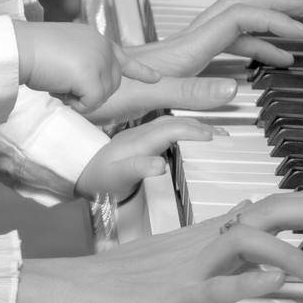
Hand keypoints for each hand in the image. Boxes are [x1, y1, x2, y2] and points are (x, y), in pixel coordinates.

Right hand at [12, 20, 159, 115]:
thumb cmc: (32, 50)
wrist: (20, 47)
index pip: (124, 59)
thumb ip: (83, 61)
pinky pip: (91, 104)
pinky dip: (74, 104)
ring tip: (58, 80)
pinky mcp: (94, 76)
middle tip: (62, 82)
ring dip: (78, 98)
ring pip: (102, 97)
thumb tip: (86, 81)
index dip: (141, 72)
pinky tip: (59, 88)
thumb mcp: (66, 51)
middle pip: (111, 87)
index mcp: (97, 40)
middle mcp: (104, 48)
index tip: (156, 78)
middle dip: (89, 93)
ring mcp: (101, 61)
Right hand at [14, 190, 302, 302]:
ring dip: (291, 253)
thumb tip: (249, 234)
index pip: (263, 210)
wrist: (60, 296)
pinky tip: (278, 285)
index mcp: (200, 238)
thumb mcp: (168, 268)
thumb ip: (209, 254)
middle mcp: (199, 244)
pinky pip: (218, 286)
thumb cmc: (108, 288)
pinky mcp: (173, 298)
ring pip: (247, 241)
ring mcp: (187, 268)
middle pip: (268, 212)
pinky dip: (251, 283)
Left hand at [75, 116, 212, 199]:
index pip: (169, 129)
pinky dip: (182, 129)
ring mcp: (139, 134)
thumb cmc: (99, 179)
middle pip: (173, 123)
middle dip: (199, 126)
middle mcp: (139, 133)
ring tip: (213, 133)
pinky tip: (189, 135)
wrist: (80, 172)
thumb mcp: (116, 177)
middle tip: (223, 135)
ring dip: (192, 126)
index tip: (212, 136)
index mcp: (137, 141)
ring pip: (169, 124)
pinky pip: (165, 129)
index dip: (192, 131)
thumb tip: (160, 165)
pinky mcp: (139, 139)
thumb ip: (137, 169)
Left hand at [87, 0, 302, 124]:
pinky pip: (219, 48)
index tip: (300, 29)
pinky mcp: (176, 64)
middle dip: (272, 4)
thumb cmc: (102, 95)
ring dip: (263, 29)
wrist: (70, 89)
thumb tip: (235, 86)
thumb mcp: (146, 99)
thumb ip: (190, 92)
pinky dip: (244, 50)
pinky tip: (254, 66)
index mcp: (185, 48)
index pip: (237, 18)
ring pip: (230, 28)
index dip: (271, 18)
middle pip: (236, 9)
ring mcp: (181, 52)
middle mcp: (186, 43)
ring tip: (292, 42)